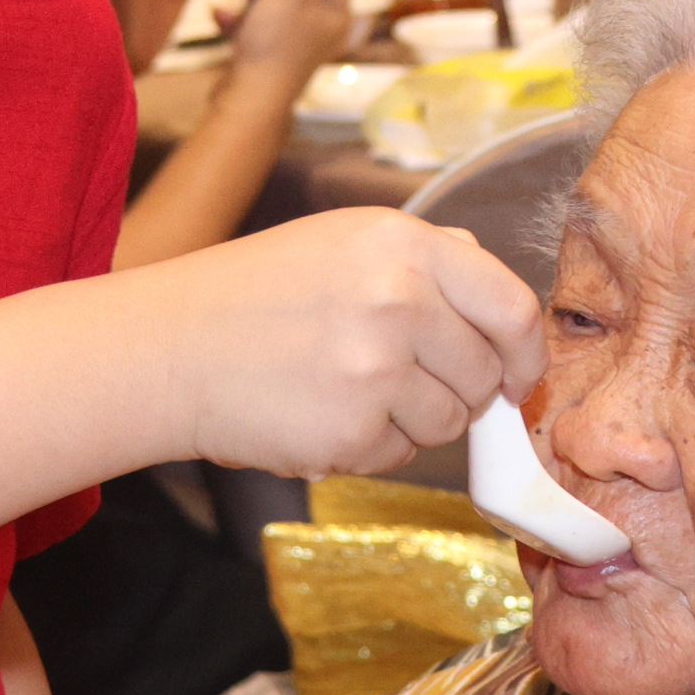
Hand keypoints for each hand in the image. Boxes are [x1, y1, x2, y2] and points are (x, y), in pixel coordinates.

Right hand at [147, 209, 543, 478]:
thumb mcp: (345, 240)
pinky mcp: (352, 432)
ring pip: (449, 421)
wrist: (170, 347)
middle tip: (399, 378)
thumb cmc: (257, 292)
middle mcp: (398, 300)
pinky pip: (401, 454)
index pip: (513, 307)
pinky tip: (323, 412)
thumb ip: (430, 260)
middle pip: (485, 372)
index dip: (524, 351)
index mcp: (405, 244)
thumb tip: (500, 306)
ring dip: (413, 419)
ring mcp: (376, 369)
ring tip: (347, 387)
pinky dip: (371, 445)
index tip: (514, 373)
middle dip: (459, 388)